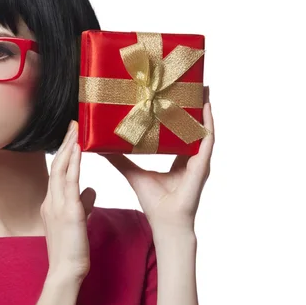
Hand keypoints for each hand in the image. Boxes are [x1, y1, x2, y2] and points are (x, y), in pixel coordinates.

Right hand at [42, 120, 95, 280]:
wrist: (66, 270)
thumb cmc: (72, 250)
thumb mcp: (77, 222)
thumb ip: (83, 203)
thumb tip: (92, 191)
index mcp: (51, 203)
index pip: (58, 172)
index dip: (64, 153)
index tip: (72, 136)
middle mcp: (51, 201)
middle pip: (57, 166)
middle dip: (65, 143)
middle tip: (74, 124)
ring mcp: (57, 205)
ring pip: (61, 170)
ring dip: (69, 148)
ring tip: (76, 129)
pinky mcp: (68, 212)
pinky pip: (70, 182)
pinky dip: (74, 163)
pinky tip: (78, 149)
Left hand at [99, 86, 214, 232]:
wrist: (166, 221)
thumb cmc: (153, 201)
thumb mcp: (132, 172)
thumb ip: (118, 158)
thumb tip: (99, 145)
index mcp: (177, 157)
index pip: (177, 129)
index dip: (175, 112)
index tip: (168, 93)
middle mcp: (190, 156)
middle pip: (192, 124)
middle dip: (191, 104)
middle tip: (188, 83)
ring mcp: (199, 159)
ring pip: (202, 127)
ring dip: (202, 107)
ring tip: (200, 87)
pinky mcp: (202, 164)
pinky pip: (207, 138)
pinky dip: (207, 122)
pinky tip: (206, 106)